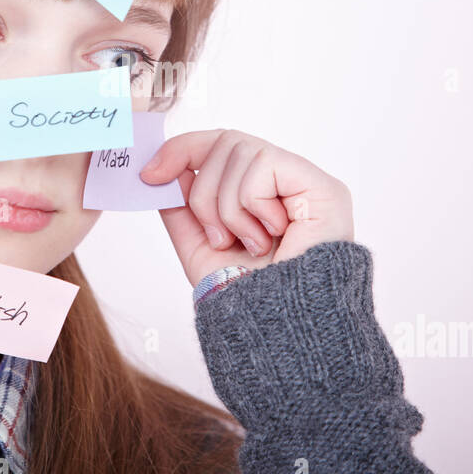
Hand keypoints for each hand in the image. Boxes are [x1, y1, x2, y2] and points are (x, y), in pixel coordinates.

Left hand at [138, 129, 353, 287]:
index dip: (183, 149)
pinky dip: (252, 203)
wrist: (279, 332)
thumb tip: (168, 169)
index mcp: (263, 192)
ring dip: (229, 207)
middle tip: (219, 236)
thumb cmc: (249, 298)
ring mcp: (307, 182)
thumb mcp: (200, 248)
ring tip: (249, 243)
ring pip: (242, 150)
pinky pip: (264, 163)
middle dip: (205, 192)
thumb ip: (182, 207)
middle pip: (227, 141)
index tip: (149, 174)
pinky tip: (270, 236)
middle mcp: (288, 181)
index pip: (222, 144)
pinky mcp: (323, 186)